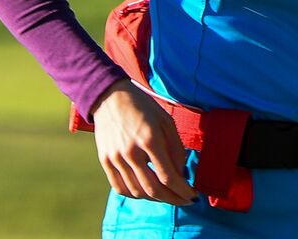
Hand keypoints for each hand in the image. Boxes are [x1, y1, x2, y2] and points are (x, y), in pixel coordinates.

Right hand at [90, 80, 197, 204]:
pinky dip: (135, 194)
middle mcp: (131, 152)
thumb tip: (181, 172)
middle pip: (153, 189)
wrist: (110, 97)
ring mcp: (116, 158)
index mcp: (150, 139)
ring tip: (167, 194)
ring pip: (137, 191)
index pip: (168, 176)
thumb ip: (176, 148)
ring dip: (155, 198)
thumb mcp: (166, 121)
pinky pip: (120, 187)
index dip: (182, 190)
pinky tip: (146, 192)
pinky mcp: (105, 161)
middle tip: (184, 201)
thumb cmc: (143, 107)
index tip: (192, 196)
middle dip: (172, 198)